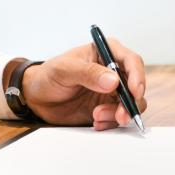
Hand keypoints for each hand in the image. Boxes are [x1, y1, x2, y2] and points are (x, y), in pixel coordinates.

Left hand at [20, 39, 147, 129]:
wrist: (37, 98)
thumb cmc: (48, 76)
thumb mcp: (64, 69)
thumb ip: (88, 73)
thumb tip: (113, 81)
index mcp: (106, 52)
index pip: (131, 61)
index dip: (137, 76)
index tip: (133, 91)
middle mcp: (113, 71)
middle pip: (135, 85)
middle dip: (130, 102)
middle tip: (120, 115)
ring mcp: (112, 91)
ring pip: (131, 103)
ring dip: (119, 114)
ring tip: (97, 117)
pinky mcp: (107, 108)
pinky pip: (119, 117)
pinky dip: (111, 122)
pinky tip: (96, 122)